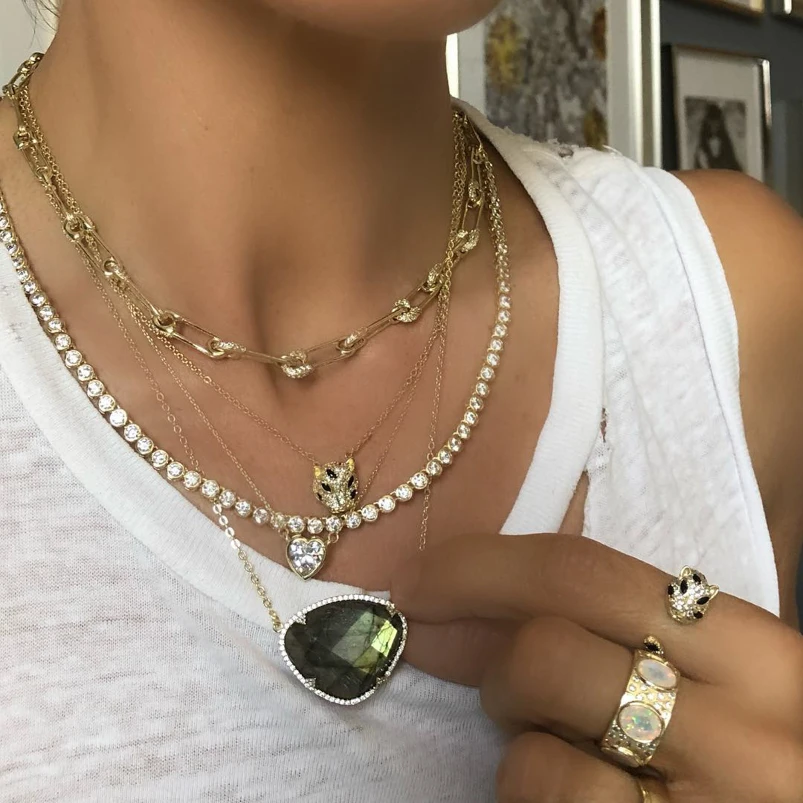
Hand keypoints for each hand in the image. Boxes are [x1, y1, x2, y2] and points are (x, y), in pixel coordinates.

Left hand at [391, 533, 802, 801]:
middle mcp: (741, 733)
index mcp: (756, 654)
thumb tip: (461, 609)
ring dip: (518, 753)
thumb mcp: (714, 676)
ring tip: (565, 757)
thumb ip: (619, 631)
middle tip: (503, 690)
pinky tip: (577, 799)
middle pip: (544, 652)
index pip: (584, 574)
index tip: (415, 581)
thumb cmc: (753, 750)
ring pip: (532, 757)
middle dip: (493, 666)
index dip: (477, 568)